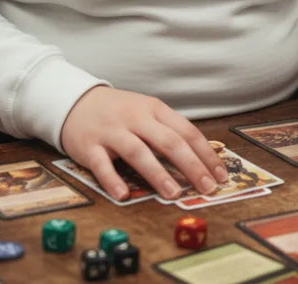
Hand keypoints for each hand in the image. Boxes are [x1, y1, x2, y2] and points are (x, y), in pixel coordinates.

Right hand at [60, 85, 228, 201]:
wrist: (76, 101)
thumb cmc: (119, 112)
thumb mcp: (146, 112)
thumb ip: (169, 131)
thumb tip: (201, 159)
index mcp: (154, 109)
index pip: (186, 131)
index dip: (205, 154)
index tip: (221, 175)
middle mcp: (135, 118)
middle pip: (167, 141)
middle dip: (191, 165)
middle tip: (207, 188)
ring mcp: (111, 131)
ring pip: (137, 152)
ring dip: (157, 174)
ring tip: (173, 194)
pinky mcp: (89, 145)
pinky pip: (101, 164)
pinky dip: (112, 180)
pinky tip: (123, 195)